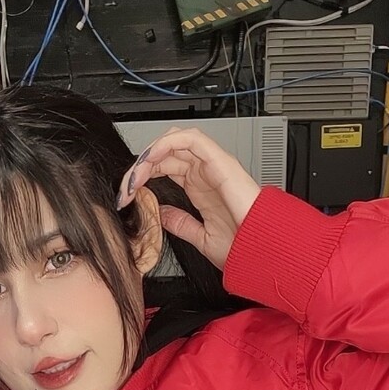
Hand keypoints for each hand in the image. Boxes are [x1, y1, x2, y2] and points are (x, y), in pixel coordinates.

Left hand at [115, 124, 261, 273]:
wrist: (262, 250)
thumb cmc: (243, 245)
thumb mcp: (201, 236)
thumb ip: (180, 223)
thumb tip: (160, 214)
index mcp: (200, 188)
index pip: (165, 167)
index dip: (143, 175)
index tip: (127, 195)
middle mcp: (205, 173)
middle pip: (166, 154)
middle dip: (141, 166)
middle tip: (126, 186)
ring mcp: (213, 165)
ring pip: (175, 141)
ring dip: (151, 153)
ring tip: (136, 173)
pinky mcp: (220, 161)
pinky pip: (191, 139)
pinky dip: (168, 143)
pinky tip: (152, 159)